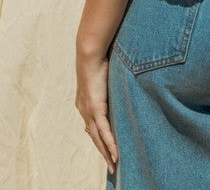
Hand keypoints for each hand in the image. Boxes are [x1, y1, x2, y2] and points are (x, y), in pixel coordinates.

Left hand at [75, 48, 117, 174]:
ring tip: (114, 165)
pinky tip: (116, 154)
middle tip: (112, 165)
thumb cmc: (99, 60)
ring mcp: (89, 111)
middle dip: (103, 152)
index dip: (100, 138)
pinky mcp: (96, 109)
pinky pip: (104, 131)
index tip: (106, 149)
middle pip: (94, 137)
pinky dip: (110, 143)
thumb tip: (115, 82)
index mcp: (85, 103)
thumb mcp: (104, 76)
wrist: (90, 54)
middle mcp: (84, 110)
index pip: (93, 126)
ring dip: (107, 153)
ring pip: (98, 138)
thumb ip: (108, 85)